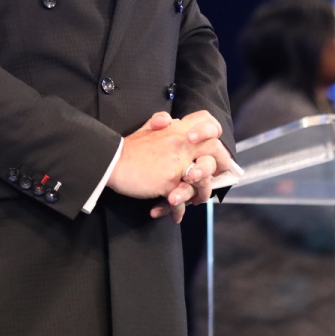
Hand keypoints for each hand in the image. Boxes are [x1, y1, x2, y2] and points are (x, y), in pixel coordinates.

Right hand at [109, 110, 233, 222]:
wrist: (112, 163)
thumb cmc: (128, 148)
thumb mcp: (145, 128)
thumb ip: (159, 122)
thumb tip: (169, 120)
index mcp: (177, 130)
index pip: (206, 121)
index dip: (213, 130)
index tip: (213, 142)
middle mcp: (182, 145)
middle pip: (215, 149)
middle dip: (222, 163)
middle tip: (216, 175)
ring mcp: (177, 165)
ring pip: (204, 179)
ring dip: (202, 192)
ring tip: (195, 200)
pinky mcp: (168, 184)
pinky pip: (182, 200)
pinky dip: (178, 210)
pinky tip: (176, 215)